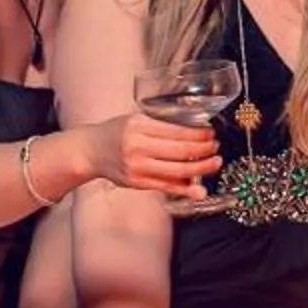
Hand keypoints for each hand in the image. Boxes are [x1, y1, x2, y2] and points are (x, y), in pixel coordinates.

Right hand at [92, 113, 223, 198]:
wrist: (90, 151)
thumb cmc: (116, 132)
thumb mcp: (137, 119)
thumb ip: (161, 125)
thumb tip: (194, 133)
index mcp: (139, 126)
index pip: (177, 131)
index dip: (199, 134)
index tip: (211, 133)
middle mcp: (137, 146)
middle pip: (180, 151)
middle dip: (204, 151)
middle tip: (216, 148)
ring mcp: (137, 167)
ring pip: (177, 171)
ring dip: (201, 169)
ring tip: (214, 163)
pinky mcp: (137, 183)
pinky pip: (166, 187)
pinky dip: (185, 189)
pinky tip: (199, 188)